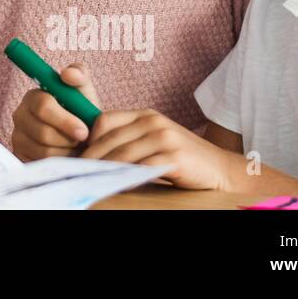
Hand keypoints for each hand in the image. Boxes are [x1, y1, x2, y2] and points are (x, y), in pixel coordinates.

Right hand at [10, 62, 98, 160]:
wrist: (81, 141)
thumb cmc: (81, 114)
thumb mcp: (84, 94)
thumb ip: (79, 76)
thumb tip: (68, 74)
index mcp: (33, 96)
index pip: (43, 106)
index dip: (65, 120)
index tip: (84, 131)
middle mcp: (20, 115)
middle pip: (42, 132)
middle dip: (68, 139)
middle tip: (83, 141)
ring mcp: (18, 137)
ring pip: (44, 151)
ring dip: (67, 152)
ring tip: (76, 147)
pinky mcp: (20, 156)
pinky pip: (42, 164)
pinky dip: (59, 163)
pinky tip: (66, 156)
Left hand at [81, 109, 235, 190]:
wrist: (219, 169)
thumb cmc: (181, 157)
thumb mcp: (153, 139)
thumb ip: (130, 140)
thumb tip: (94, 153)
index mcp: (144, 115)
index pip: (105, 120)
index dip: (89, 138)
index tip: (79, 155)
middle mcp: (152, 121)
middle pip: (110, 138)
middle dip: (91, 157)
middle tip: (78, 171)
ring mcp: (164, 137)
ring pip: (122, 154)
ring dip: (104, 168)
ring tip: (92, 178)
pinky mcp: (173, 156)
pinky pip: (141, 167)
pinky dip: (125, 176)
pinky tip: (116, 183)